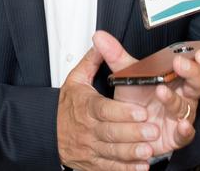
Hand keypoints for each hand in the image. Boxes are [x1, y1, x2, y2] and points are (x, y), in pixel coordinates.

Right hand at [57, 40, 155, 170]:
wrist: (46, 132)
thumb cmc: (66, 106)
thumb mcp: (75, 79)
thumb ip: (93, 60)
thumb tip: (102, 41)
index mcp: (87, 106)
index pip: (105, 109)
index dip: (123, 111)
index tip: (141, 110)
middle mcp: (89, 129)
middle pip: (111, 132)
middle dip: (133, 132)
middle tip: (153, 129)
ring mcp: (92, 148)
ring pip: (113, 152)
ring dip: (132, 152)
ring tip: (148, 150)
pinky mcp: (94, 162)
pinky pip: (110, 168)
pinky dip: (126, 169)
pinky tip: (140, 167)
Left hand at [97, 31, 199, 157]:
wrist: (130, 126)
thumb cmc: (137, 98)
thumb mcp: (127, 75)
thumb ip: (116, 56)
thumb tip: (99, 36)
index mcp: (178, 76)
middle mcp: (184, 94)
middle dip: (194, 72)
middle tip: (181, 64)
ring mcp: (181, 115)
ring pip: (186, 106)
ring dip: (175, 99)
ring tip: (161, 91)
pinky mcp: (176, 135)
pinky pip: (186, 134)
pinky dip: (185, 130)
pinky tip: (181, 125)